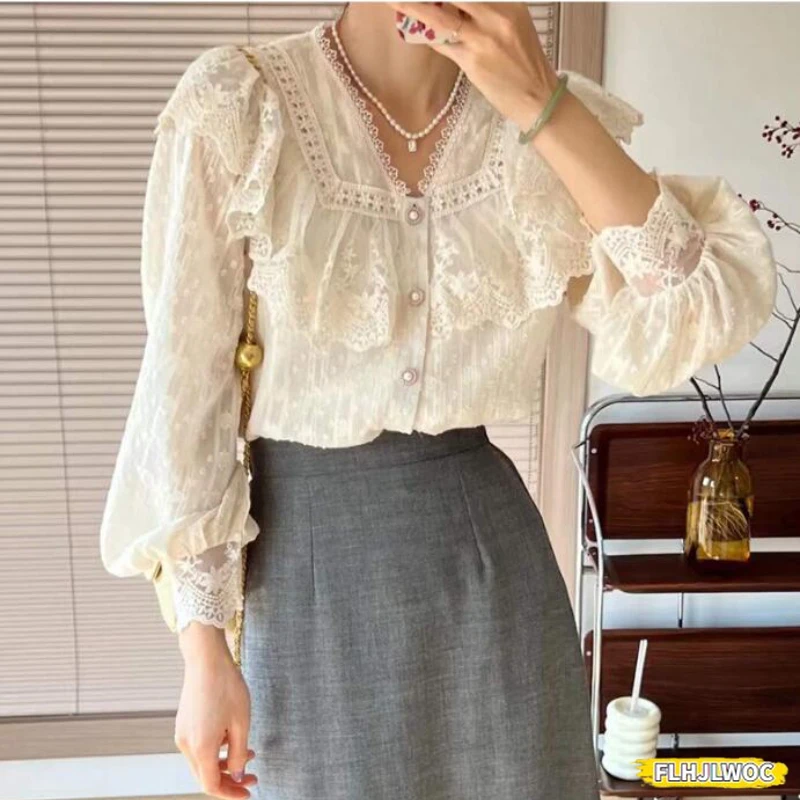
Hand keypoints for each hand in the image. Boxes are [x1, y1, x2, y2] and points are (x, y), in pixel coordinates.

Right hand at [175, 623, 256, 798]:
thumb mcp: (241, 722)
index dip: (231, 793)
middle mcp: (186, 745)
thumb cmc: (227, 687)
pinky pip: (199, 746)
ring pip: (203, 761)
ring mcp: (182, 733)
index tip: (249, 792)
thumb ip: (240, 753)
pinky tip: (232, 737)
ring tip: (250, 752)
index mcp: (200, 748)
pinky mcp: (184, 723)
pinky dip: (216, 749)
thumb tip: (239, 775)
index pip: (212, 786)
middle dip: (231, 780)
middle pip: (206, 776)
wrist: (206, 659)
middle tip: (254, 777)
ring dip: (225, 763)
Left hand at [387, 2, 559, 129]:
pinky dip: (426, 34)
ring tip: (394, 0)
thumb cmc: (524, 66)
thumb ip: (488, 13)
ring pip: (441, 17)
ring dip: (414, 6)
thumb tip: (454, 7)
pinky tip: (412, 27)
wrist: (538, 98)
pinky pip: (442, 44)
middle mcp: (497, 16)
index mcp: (509, 4)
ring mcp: (483, 39)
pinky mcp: (472, 61)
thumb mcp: (513, 27)